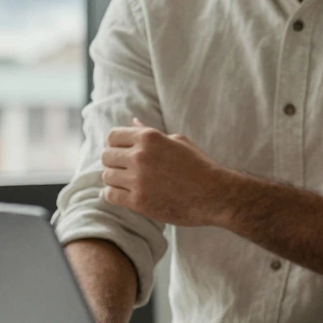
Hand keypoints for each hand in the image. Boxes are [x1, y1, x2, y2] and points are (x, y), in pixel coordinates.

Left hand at [101, 120, 235, 226]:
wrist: (215, 196)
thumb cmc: (199, 166)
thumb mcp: (179, 142)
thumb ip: (151, 132)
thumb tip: (132, 121)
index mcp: (149, 138)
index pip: (113, 136)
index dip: (116, 145)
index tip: (124, 153)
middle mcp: (140, 156)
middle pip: (106, 156)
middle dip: (115, 162)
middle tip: (127, 170)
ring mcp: (138, 179)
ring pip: (107, 176)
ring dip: (116, 180)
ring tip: (130, 184)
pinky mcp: (138, 201)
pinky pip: (110, 195)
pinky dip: (114, 195)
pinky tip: (126, 195)